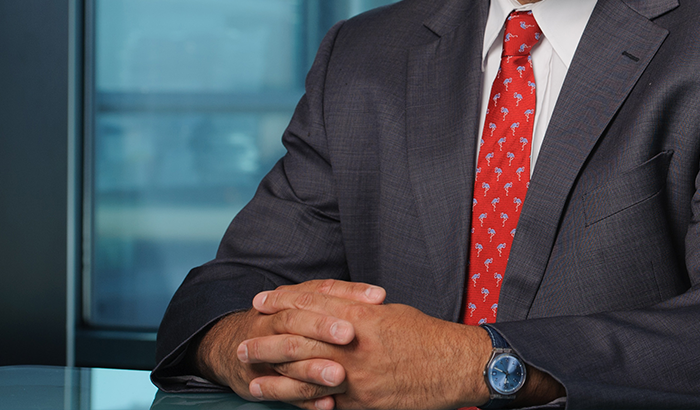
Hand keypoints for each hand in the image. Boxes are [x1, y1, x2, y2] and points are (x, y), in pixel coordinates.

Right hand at [192, 280, 385, 409]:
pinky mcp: (258, 382)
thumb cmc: (283, 324)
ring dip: (313, 367)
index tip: (377, 299)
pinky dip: (305, 399)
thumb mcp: (302, 307)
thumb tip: (380, 300)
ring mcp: (262, 352)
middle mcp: (272, 322)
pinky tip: (329, 405)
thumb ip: (336, 302)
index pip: (319, 291)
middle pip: (297, 320)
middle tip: (349, 334)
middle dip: (322, 326)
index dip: (348, 293)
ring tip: (339, 375)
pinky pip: (281, 392)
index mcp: (288, 300)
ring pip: (287, 357)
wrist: (231, 347)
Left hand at [245, 281, 492, 409]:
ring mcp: (357, 378)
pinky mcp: (363, 403)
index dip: (283, 301)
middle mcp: (354, 347)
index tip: (262, 302)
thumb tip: (332, 313)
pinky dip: (303, 401)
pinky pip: (326, 402)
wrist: (457, 367)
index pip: (312, 303)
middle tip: (242, 343)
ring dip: (275, 378)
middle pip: (299, 340)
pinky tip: (285, 402)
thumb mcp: (392, 314)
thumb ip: (359, 313)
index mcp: (362, 317)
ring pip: (304, 376)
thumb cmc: (428, 336)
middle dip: (267, 341)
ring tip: (252, 379)